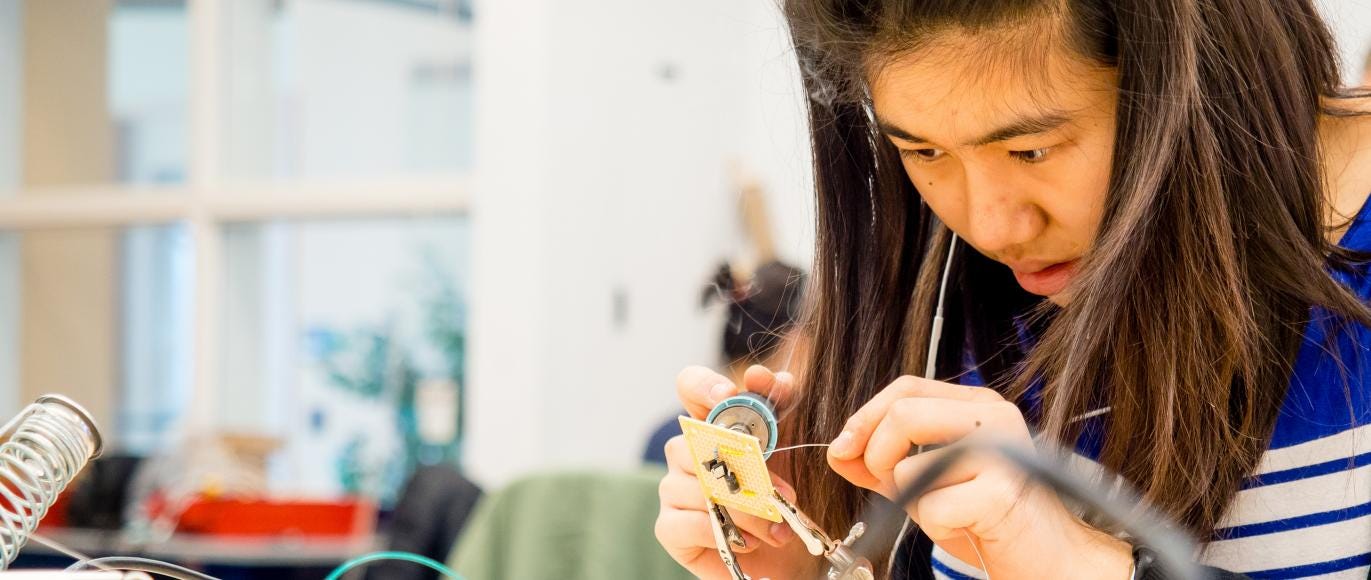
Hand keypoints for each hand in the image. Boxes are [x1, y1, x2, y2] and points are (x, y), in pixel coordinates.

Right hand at [655, 365, 811, 578]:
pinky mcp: (669, 527)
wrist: (785, 553)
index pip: (689, 385)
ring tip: (776, 529)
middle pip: (696, 442)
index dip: (704, 385)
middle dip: (748, 471)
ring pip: (701, 487)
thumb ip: (780, 407)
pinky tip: (748, 543)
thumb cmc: (782, 495)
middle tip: (782, 494)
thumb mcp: (791, 445)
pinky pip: (690, 522)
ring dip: (748, 511)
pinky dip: (725, 533)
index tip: (729, 395)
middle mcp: (685, 451)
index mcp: (711, 423)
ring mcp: (672, 488)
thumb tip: (767, 378)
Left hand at [826, 375, 1131, 579]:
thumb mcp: (925, 483)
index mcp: (975, 405)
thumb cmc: (988, 518)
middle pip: (903, 412)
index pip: (905, 389)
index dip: (864, 417)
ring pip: (913, 461)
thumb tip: (839, 450)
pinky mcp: (1004, 492)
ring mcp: (1002, 451)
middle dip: (875, 453)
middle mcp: (993, 417)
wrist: (1048, 558)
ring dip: (908, 494)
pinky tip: (963, 527)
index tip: (843, 449)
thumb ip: (882, 462)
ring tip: (939, 509)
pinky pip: (934, 505)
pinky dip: (935, 525)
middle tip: (882, 481)